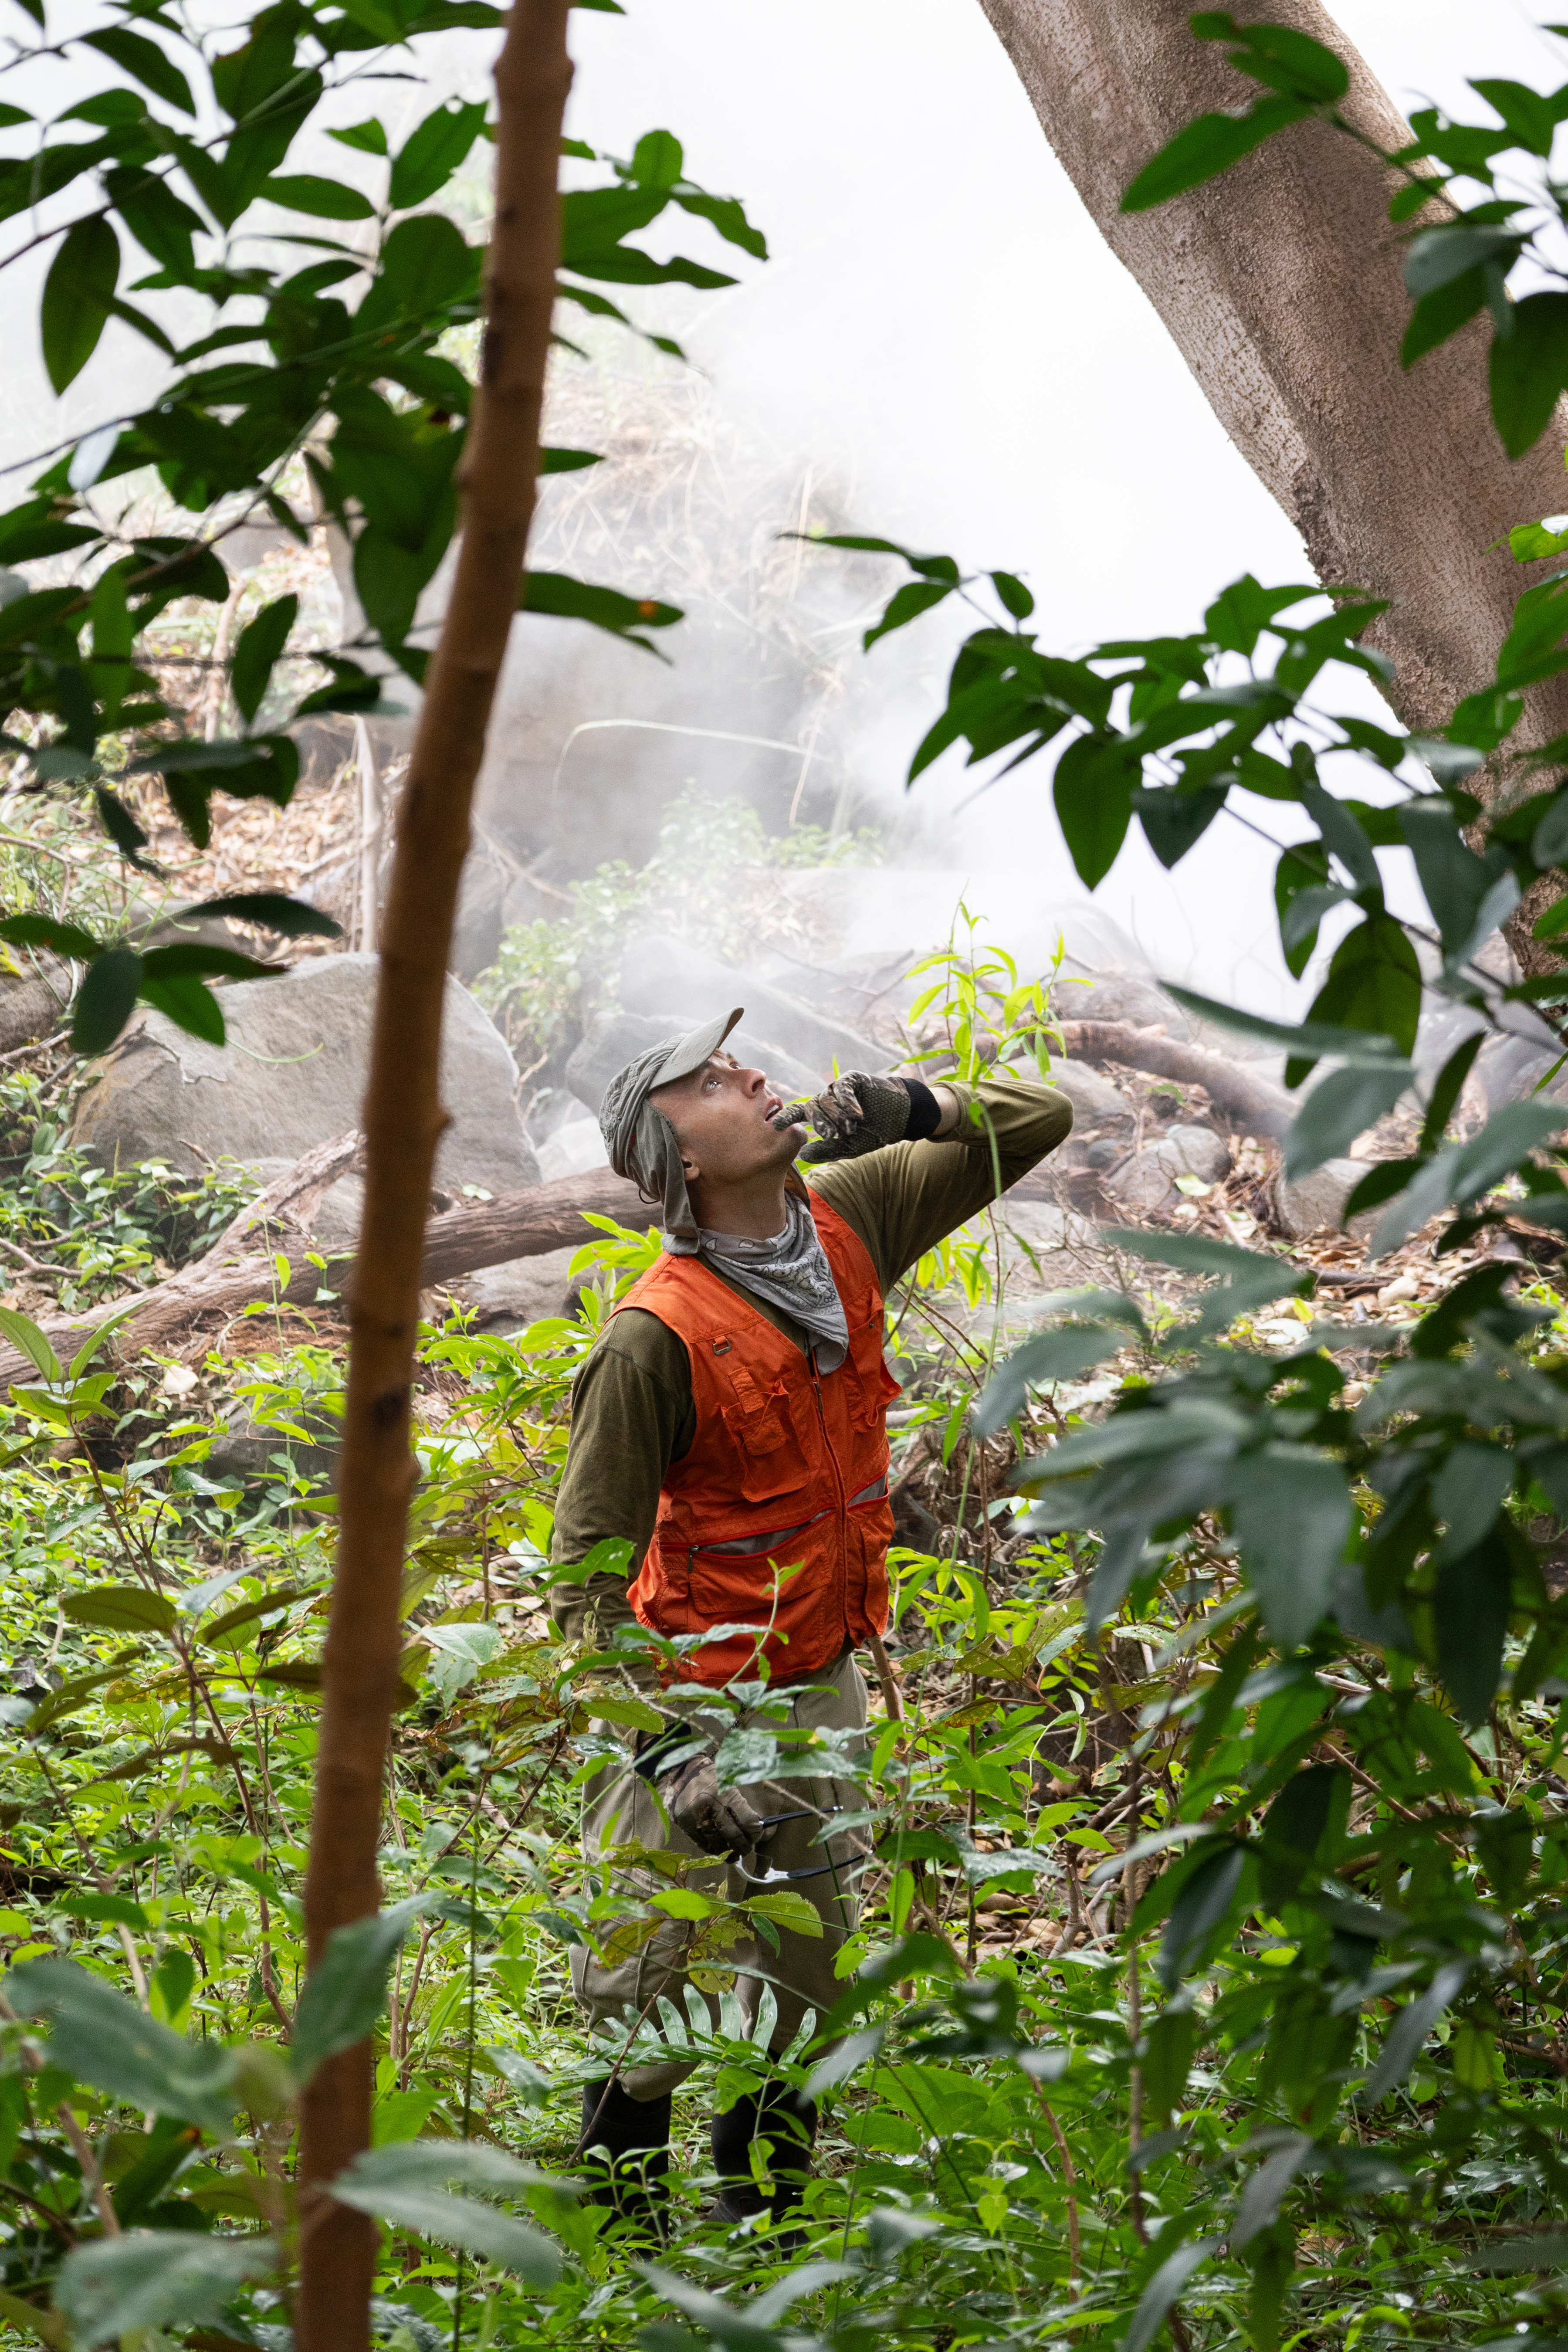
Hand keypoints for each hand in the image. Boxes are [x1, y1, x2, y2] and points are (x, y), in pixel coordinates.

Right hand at [658, 1754, 764, 1857]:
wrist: (681, 1769)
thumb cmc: (709, 1776)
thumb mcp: (728, 1783)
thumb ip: (739, 1804)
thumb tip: (753, 1827)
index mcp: (725, 1793)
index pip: (746, 1821)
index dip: (754, 1833)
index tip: (755, 1838)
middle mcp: (710, 1806)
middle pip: (731, 1835)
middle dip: (741, 1847)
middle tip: (746, 1851)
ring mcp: (695, 1817)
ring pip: (715, 1843)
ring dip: (726, 1851)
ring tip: (732, 1854)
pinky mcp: (684, 1823)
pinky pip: (700, 1842)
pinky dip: (710, 1847)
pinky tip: (716, 1848)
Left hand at [771, 1071, 912, 1162]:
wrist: (897, 1119)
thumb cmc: (871, 1133)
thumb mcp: (848, 1148)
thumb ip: (826, 1151)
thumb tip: (803, 1154)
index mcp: (823, 1115)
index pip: (800, 1113)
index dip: (788, 1117)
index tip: (776, 1125)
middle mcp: (828, 1099)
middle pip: (812, 1106)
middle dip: (821, 1122)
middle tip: (832, 1134)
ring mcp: (839, 1088)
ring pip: (827, 1099)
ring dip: (838, 1116)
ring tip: (853, 1127)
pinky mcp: (853, 1079)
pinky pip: (842, 1087)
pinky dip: (847, 1101)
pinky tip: (857, 1114)